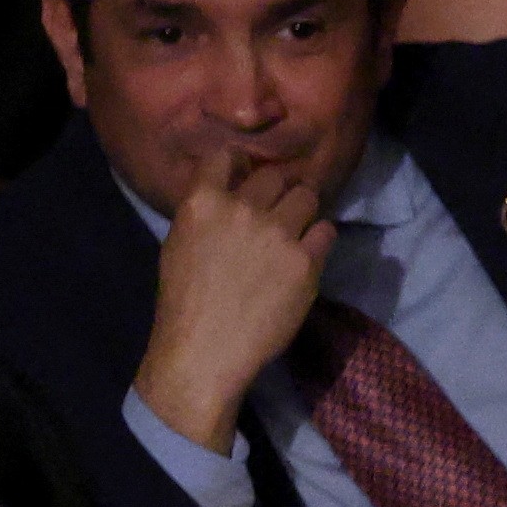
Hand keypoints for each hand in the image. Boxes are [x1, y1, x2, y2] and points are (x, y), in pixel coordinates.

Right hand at [133, 154, 338, 455]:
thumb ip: (204, 209)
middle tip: (276, 213)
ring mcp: (278, 234)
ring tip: (295, 231)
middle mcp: (243, 209)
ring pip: (306, 196)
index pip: (228, 155)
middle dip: (276, 191)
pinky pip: (327, 230)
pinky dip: (319, 238)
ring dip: (302, 210)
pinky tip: (308, 254)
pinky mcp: (305, 262)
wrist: (207, 351)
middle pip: (275, 175)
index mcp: (204, 201)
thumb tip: (229, 188)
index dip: (241, 165)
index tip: (246, 179)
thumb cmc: (185, 302)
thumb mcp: (179, 242)